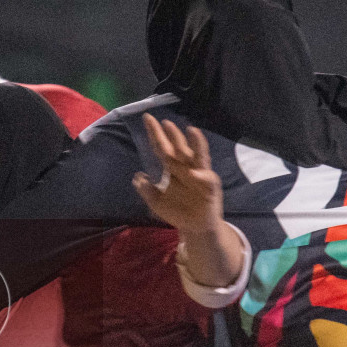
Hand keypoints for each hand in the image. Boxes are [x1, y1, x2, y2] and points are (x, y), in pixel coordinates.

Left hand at [131, 113, 224, 233]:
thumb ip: (146, 190)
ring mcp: (199, 174)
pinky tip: (193, 172)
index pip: (162, 147)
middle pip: (178, 147)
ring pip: (197, 155)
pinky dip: (201, 174)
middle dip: (172, 135)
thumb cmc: (177, 211)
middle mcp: (186, 166)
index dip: (155, 134)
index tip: (147, 118)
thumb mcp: (156, 202)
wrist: (194, 227)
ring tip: (190, 130)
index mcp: (172, 168)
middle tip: (164, 122)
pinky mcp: (209, 185)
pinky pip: (206, 177)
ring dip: (195, 144)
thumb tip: (137, 176)